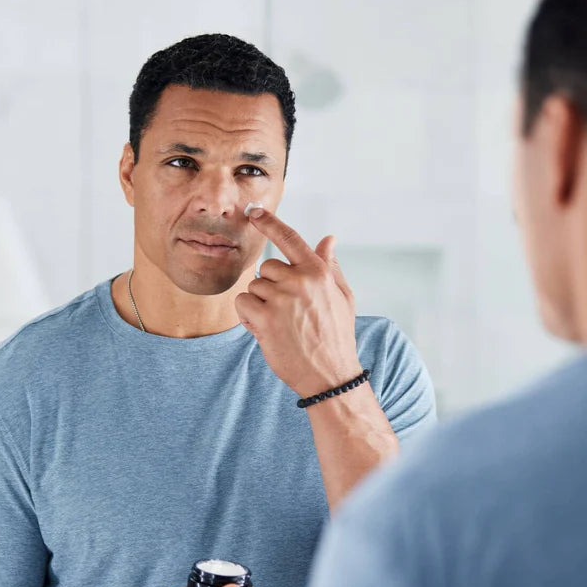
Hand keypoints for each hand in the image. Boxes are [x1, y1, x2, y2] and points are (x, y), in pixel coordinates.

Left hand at [235, 208, 360, 396]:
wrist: (330, 375)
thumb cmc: (337, 337)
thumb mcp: (343, 297)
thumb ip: (331, 266)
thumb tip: (328, 240)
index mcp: (318, 272)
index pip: (289, 238)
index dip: (269, 222)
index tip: (254, 211)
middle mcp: (299, 281)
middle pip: (267, 268)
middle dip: (272, 286)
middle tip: (288, 311)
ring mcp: (280, 299)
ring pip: (254, 287)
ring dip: (261, 304)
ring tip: (282, 324)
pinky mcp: (264, 319)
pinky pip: (242, 304)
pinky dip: (248, 316)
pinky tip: (267, 330)